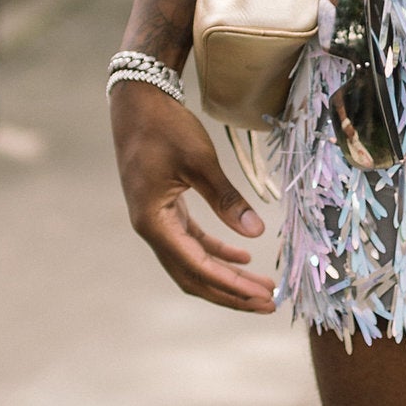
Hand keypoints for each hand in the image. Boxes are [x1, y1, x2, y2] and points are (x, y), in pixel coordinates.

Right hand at [112, 82, 272, 312]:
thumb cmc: (165, 127)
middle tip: (268, 304)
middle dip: (232, 293)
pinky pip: (192, 243)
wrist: (137, 101)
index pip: (197, 266)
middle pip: (193, 276)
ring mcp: (157, 221)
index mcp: (154, 222)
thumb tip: (256, 233)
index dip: (231, 285)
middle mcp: (152, 229)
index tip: (261, 296)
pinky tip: (242, 256)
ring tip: (260, 288)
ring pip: (193, 263)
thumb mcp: (200, 161)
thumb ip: (226, 199)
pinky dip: (216, 253)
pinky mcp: (165, 210)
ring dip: (226, 277)